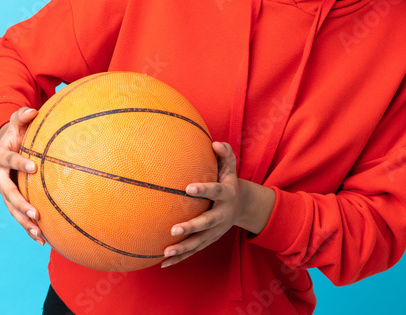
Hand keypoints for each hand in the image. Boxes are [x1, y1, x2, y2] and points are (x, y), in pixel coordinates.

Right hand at [0, 106, 44, 245]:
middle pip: (7, 192)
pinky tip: (42, 240)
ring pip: (12, 208)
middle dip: (20, 203)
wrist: (7, 148)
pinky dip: (28, 229)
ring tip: (39, 233)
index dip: (18, 163)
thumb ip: (22, 115)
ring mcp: (4, 191)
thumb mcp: (18, 123)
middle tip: (35, 212)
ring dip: (24, 221)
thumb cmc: (17, 134)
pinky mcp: (11, 200)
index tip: (33, 167)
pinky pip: (19, 216)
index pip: (8, 160)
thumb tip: (33, 111)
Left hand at [161, 141, 241, 267]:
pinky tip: (162, 263)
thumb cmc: (229, 181)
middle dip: (191, 227)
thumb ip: (225, 153)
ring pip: (199, 242)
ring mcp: (216, 231)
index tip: (188, 188)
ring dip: (183, 249)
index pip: (215, 192)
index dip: (203, 190)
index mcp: (226, 195)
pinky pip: (193, 251)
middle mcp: (222, 215)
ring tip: (166, 252)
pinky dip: (180, 258)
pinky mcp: (209, 240)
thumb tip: (215, 143)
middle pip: (206, 223)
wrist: (242, 206)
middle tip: (174, 229)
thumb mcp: (231, 167)